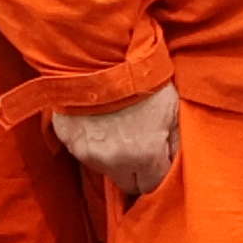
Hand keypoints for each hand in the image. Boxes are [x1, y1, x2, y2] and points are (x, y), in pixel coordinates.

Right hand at [48, 84, 178, 201]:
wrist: (102, 55)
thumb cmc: (143, 80)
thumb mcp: (172, 109)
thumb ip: (175, 142)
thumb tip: (176, 163)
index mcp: (144, 156)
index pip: (151, 186)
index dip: (156, 174)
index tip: (156, 162)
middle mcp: (114, 162)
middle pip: (126, 184)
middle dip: (134, 171)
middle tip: (137, 146)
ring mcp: (86, 152)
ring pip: (104, 168)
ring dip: (112, 156)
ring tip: (117, 128)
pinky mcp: (67, 140)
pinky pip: (83, 150)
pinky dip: (91, 141)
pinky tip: (98, 121)